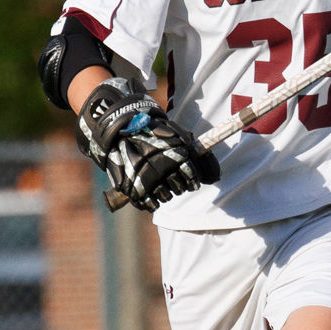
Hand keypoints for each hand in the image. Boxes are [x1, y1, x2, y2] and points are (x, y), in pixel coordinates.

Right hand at [76, 78, 219, 209]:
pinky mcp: (131, 186)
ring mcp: (145, 177)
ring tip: (161, 187)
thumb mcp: (173, 132)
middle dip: (179, 187)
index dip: (192, 181)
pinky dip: (151, 203)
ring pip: (165, 197)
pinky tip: (152, 198)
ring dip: (166, 194)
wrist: (118, 127)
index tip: (192, 183)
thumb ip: (191, 147)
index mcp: (174, 153)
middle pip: (179, 188)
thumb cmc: (150, 129)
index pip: (190, 175)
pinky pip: (148, 203)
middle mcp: (162, 167)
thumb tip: (212, 172)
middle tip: (174, 182)